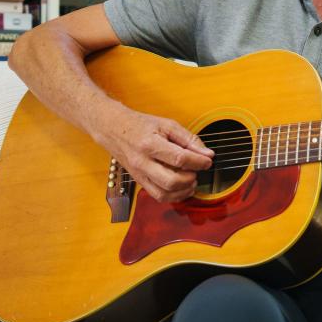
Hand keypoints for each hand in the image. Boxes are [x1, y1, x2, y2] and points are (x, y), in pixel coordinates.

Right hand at [92, 105, 213, 202]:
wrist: (113, 129)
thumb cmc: (140, 125)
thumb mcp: (167, 125)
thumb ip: (189, 139)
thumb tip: (207, 154)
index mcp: (150, 144)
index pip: (179, 158)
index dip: (198, 162)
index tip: (207, 160)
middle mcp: (142, 162)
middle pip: (171, 181)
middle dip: (191, 178)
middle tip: (198, 170)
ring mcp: (139, 175)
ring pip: (164, 194)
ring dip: (184, 190)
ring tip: (192, 179)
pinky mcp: (139, 182)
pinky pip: (158, 196)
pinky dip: (174, 196)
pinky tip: (183, 187)